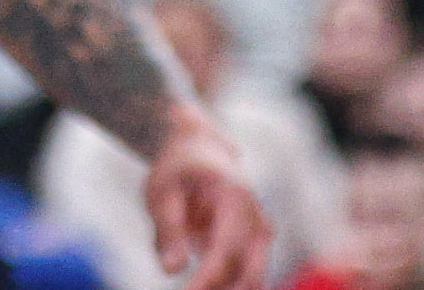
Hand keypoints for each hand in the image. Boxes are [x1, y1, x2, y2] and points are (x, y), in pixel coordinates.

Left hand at [138, 109, 269, 289]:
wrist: (196, 147)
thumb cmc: (177, 170)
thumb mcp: (162, 192)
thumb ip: (169, 231)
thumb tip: (172, 270)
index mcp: (235, 199)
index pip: (226, 252)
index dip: (207, 280)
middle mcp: (256, 217)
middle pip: (248, 271)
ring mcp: (261, 230)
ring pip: (252, 277)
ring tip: (194, 289)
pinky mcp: (256, 242)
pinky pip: (249, 273)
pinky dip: (231, 286)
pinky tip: (204, 287)